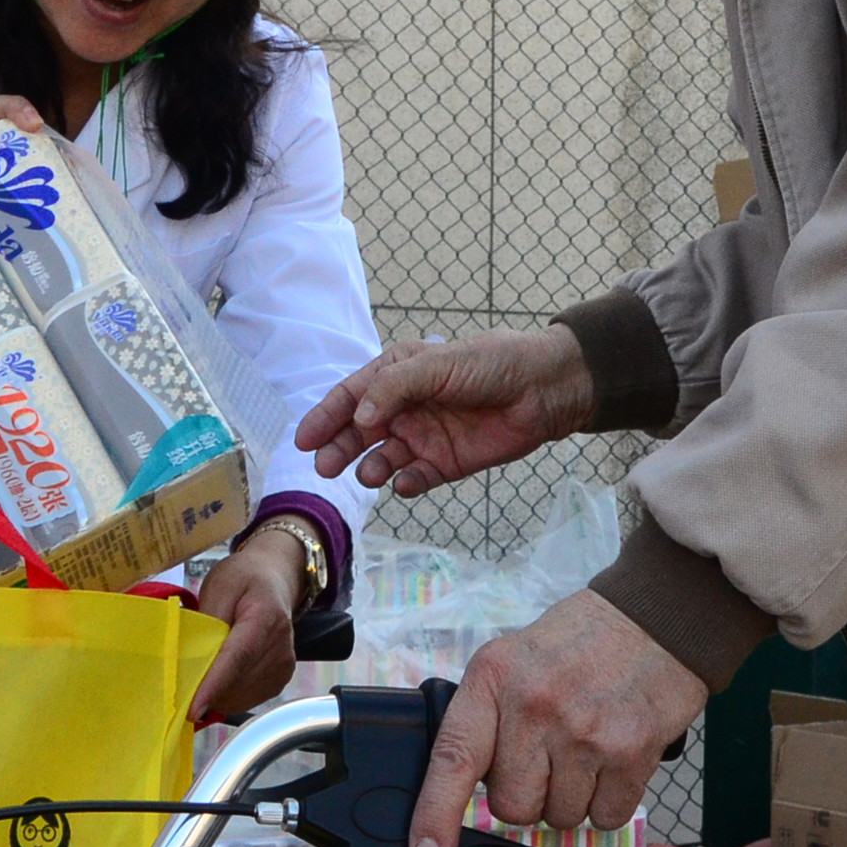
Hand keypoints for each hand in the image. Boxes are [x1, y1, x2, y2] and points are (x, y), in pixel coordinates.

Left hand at [189, 530, 307, 724]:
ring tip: (202, 675)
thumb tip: (193, 660)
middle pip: (238, 682)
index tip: (193, 708)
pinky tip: (219, 680)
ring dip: (217, 695)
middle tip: (181, 685)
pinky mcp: (281, 679)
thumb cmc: (243, 579)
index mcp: (266, 617)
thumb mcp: (220, 586)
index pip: (237, 658)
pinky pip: (249, 699)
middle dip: (207, 692)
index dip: (214, 685)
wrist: (273, 578)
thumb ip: (208, 621)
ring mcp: (284, 666)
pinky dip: (229, 696)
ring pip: (242, 696)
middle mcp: (281, 646)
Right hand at [297, 327, 594, 499]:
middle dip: (339, 447)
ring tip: (368, 474)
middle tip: (324, 466)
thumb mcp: (436, 364)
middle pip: (360, 431)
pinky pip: (416, 478)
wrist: (544, 389)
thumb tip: (360, 418)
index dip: (325, 416)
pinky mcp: (445, 463)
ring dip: (370, 466)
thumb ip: (393, 388)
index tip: (303, 441)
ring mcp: (424, 436)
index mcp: (397, 374)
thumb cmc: (490, 363)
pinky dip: (406, 483)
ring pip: (383, 457)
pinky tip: (405, 483)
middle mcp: (405, 407)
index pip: (352, 396)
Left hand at [408, 590, 706, 846]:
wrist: (653, 621)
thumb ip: (487, 718)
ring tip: (583, 745)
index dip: (434, 814)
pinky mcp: (630, 754)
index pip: (453, 757)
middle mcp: (535, 706)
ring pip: (558, 818)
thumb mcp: (513, 660)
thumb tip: (463, 788)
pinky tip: (612, 758)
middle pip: (511, 805)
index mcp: (494, 678)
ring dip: (570, 796)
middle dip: (527, 792)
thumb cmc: (577, 645)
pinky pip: (605, 819)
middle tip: (547, 751)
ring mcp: (584, 733)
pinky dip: (607, 801)